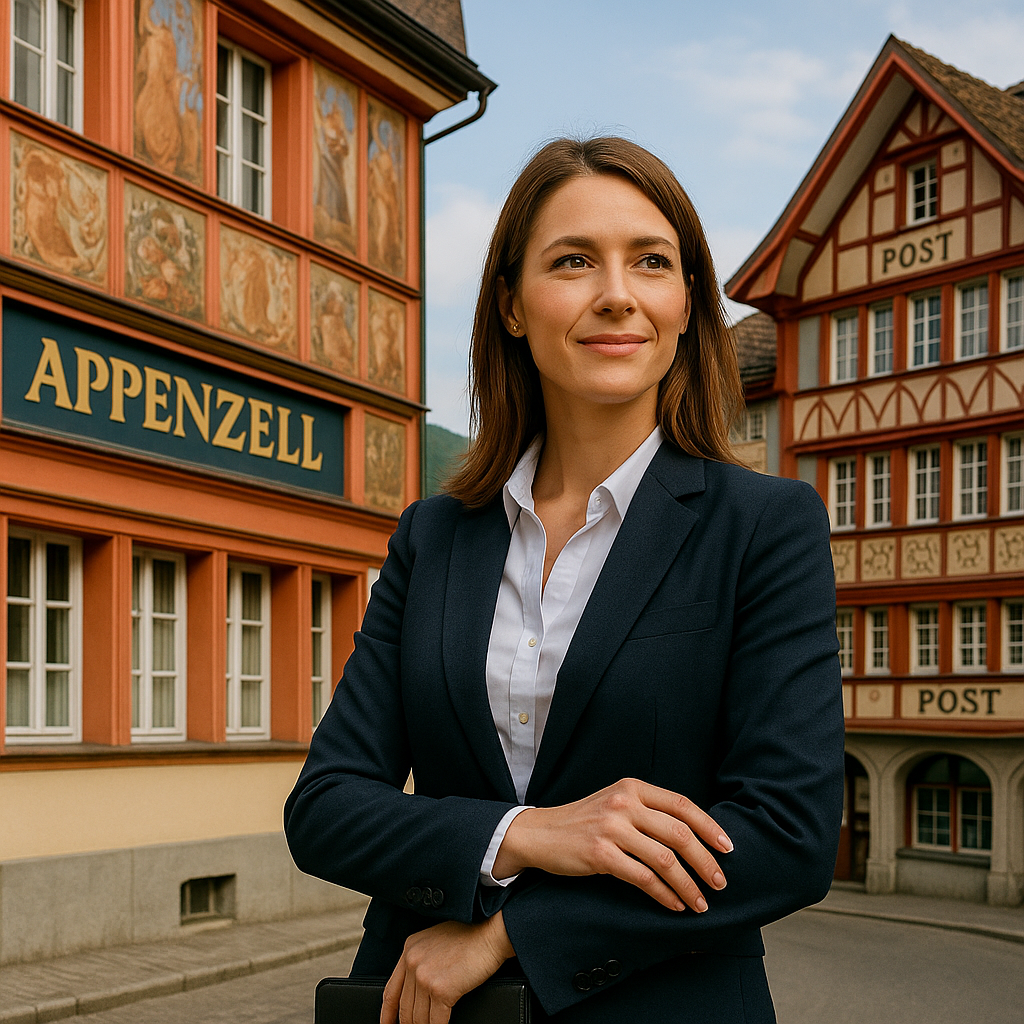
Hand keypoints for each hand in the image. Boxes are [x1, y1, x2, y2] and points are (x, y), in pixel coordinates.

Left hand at [380, 911, 513, 1023]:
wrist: (491, 932)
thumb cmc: (471, 935)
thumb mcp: (436, 942)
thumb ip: (422, 962)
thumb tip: (417, 992)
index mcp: (409, 949)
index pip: (391, 990)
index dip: (387, 1013)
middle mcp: (412, 961)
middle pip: (404, 1009)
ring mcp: (425, 976)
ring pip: (418, 1019)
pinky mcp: (441, 990)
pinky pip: (435, 1022)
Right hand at [493, 778, 731, 912]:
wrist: (540, 833)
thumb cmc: (584, 822)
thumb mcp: (616, 803)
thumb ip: (648, 811)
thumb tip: (692, 836)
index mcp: (633, 787)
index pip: (683, 805)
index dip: (709, 827)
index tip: (727, 848)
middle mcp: (624, 803)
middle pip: (679, 833)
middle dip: (705, 862)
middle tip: (719, 882)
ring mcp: (612, 828)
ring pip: (665, 859)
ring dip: (688, 885)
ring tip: (700, 902)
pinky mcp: (600, 854)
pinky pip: (643, 878)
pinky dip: (664, 894)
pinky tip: (674, 905)